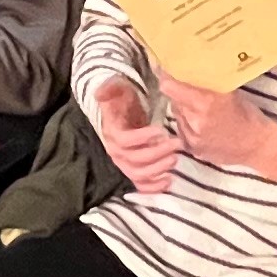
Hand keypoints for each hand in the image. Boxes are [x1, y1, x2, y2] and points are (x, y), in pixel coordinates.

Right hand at [90, 75, 182, 192]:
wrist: (121, 111)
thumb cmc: (122, 100)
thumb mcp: (117, 89)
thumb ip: (110, 89)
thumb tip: (100, 93)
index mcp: (112, 132)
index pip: (125, 140)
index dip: (142, 138)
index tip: (160, 130)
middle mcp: (115, 151)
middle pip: (134, 160)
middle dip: (157, 154)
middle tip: (176, 145)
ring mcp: (123, 163)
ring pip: (138, 174)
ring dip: (158, 169)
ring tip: (175, 159)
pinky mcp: (132, 170)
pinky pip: (140, 184)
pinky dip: (153, 186)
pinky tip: (168, 181)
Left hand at [162, 76, 276, 181]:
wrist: (257, 146)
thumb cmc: (247, 115)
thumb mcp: (230, 93)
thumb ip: (207, 84)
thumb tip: (189, 68)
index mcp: (205, 102)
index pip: (170, 86)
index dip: (166, 77)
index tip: (165, 68)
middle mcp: (195, 119)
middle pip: (173, 99)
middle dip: (178, 91)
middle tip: (186, 85)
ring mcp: (192, 136)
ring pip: (177, 114)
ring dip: (183, 108)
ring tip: (199, 106)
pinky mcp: (192, 148)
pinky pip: (182, 129)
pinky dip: (188, 123)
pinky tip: (202, 123)